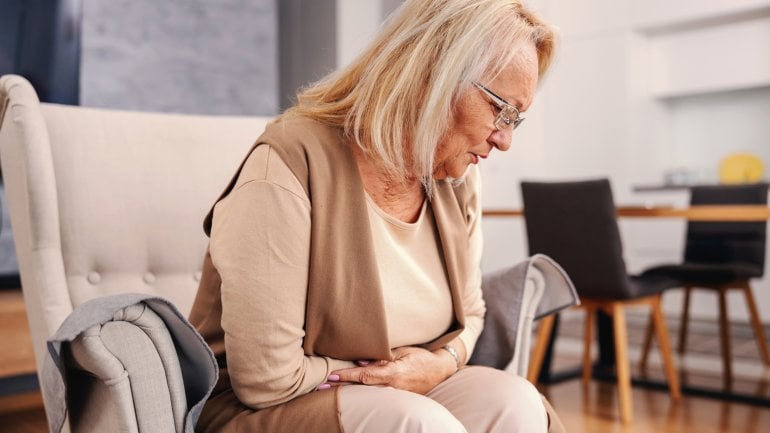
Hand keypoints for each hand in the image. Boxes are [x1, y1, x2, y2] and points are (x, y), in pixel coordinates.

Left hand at [322, 346, 456, 394]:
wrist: (441, 370)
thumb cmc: (421, 357)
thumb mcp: (403, 351)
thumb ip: (382, 356)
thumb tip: (361, 359)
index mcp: (394, 373)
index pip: (366, 375)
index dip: (348, 376)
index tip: (331, 376)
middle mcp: (393, 387)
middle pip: (362, 389)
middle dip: (341, 388)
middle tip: (319, 388)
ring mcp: (396, 395)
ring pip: (367, 395)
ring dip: (348, 393)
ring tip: (327, 391)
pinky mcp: (397, 399)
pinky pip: (376, 398)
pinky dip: (361, 396)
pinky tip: (348, 396)